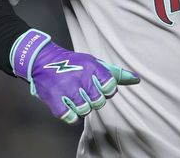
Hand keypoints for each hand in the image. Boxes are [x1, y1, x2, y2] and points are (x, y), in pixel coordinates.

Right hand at [11, 29, 139, 123]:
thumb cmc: (73, 64)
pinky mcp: (55, 100)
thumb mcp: (94, 63)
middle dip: (93, 99)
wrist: (43, 61)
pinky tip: (68, 105)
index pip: (111, 87)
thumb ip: (115, 73)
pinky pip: (71, 118)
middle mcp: (81, 77)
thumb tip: (136, 79)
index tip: (97, 86)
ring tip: (75, 97)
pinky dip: (71, 115)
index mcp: (92, 67)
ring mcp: (67, 89)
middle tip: (84, 91)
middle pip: (99, 102)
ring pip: (85, 110)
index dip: (106, 90)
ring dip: (81, 107)